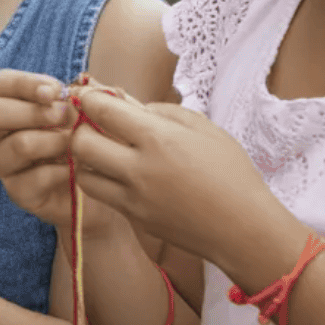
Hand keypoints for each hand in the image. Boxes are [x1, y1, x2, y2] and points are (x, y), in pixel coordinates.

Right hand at [0, 70, 129, 238]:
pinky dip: (58, 172)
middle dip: (30, 112)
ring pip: (14, 146)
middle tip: (63, 117)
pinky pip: (29, 180)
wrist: (111, 184)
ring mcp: (9, 165)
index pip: (0, 83)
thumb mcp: (99, 109)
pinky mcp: (20, 193)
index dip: (24, 84)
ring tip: (74, 144)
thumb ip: (88, 94)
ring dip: (50, 141)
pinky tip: (76, 170)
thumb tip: (76, 91)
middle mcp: (6, 133)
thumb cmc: (101, 139)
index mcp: (17, 105)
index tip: (56, 92)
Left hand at [67, 90, 282, 266]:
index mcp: (158, 138)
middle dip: (80, 129)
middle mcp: (139, 168)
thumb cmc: (232, 174)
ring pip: (83, 173)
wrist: (244, 228)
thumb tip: (131, 105)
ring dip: (86, 159)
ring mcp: (133, 197)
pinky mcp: (134, 218)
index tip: (89, 95)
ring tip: (104, 152)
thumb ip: (164, 111)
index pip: (102, 110)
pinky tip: (120, 174)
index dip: (88, 98)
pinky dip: (102, 181)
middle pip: (81, 143)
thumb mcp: (204, 129)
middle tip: (93, 126)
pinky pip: (102, 195)